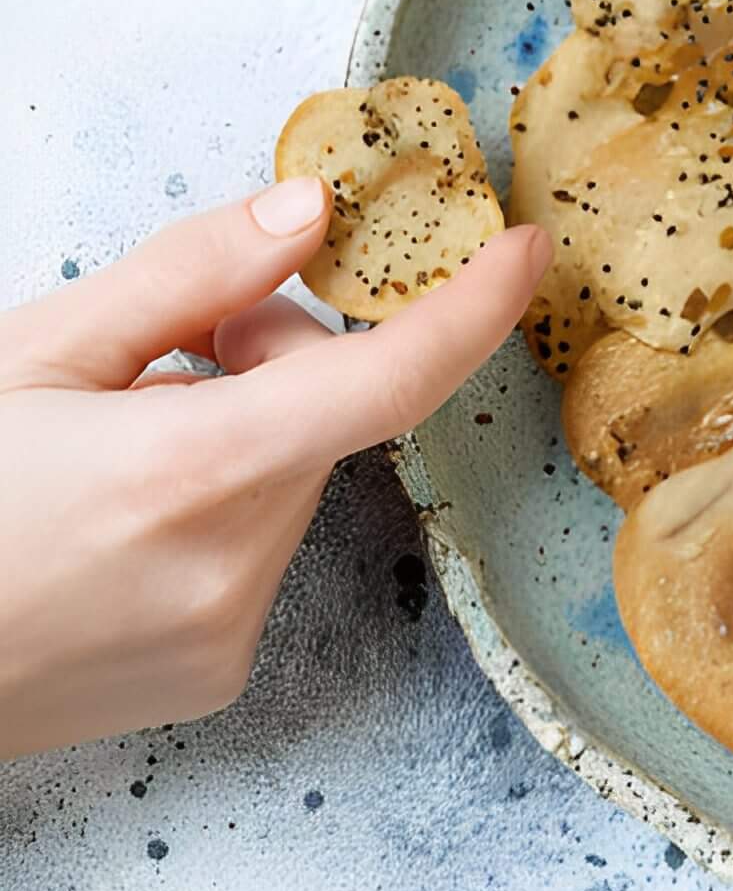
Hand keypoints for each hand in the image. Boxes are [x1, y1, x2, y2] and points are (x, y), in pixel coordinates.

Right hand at [0, 178, 549, 758]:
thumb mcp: (29, 354)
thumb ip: (185, 278)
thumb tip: (309, 213)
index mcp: (190, 473)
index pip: (387, 381)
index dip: (472, 308)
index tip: (524, 252)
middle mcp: (229, 569)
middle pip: (322, 420)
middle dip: (271, 362)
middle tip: (170, 350)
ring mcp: (223, 636)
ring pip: (286, 486)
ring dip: (234, 440)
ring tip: (109, 446)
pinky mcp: (211, 677)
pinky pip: (253, 557)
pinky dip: (211, 516)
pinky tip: (112, 522)